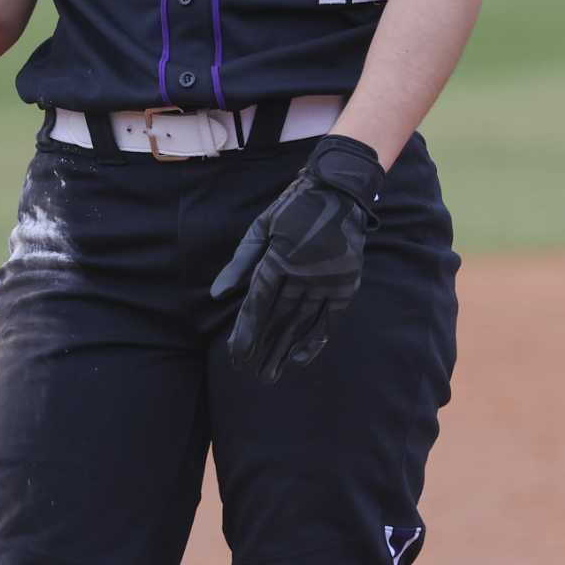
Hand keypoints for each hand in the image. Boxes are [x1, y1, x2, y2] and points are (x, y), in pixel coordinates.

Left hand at [209, 135, 385, 383]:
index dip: (247, 332)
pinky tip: (300, 358)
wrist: (340, 191)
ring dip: (285, 350)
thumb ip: (240, 263)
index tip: (237, 354)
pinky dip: (315, 340)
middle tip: (250, 373)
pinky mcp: (346, 284)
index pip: (258, 305)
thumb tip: (218, 295)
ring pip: (302, 322)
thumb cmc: (293, 208)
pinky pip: (330, 319)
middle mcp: (303, 274)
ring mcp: (327, 280)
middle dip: (263, 348)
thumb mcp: (261, 228)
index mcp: (278, 258)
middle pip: (278, 318)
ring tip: (271, 374)